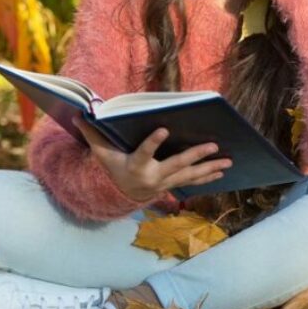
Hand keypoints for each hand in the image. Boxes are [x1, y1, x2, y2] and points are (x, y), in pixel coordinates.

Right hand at [73, 117, 231, 201]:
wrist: (120, 194)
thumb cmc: (113, 167)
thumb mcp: (102, 154)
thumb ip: (93, 135)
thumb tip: (79, 114)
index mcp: (135, 166)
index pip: (144, 153)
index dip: (153, 142)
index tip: (163, 129)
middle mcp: (153, 177)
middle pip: (177, 165)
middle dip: (196, 155)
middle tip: (213, 145)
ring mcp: (165, 183)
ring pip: (190, 175)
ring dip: (210, 168)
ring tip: (228, 161)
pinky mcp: (173, 185)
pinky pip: (193, 181)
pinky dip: (208, 176)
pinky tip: (222, 171)